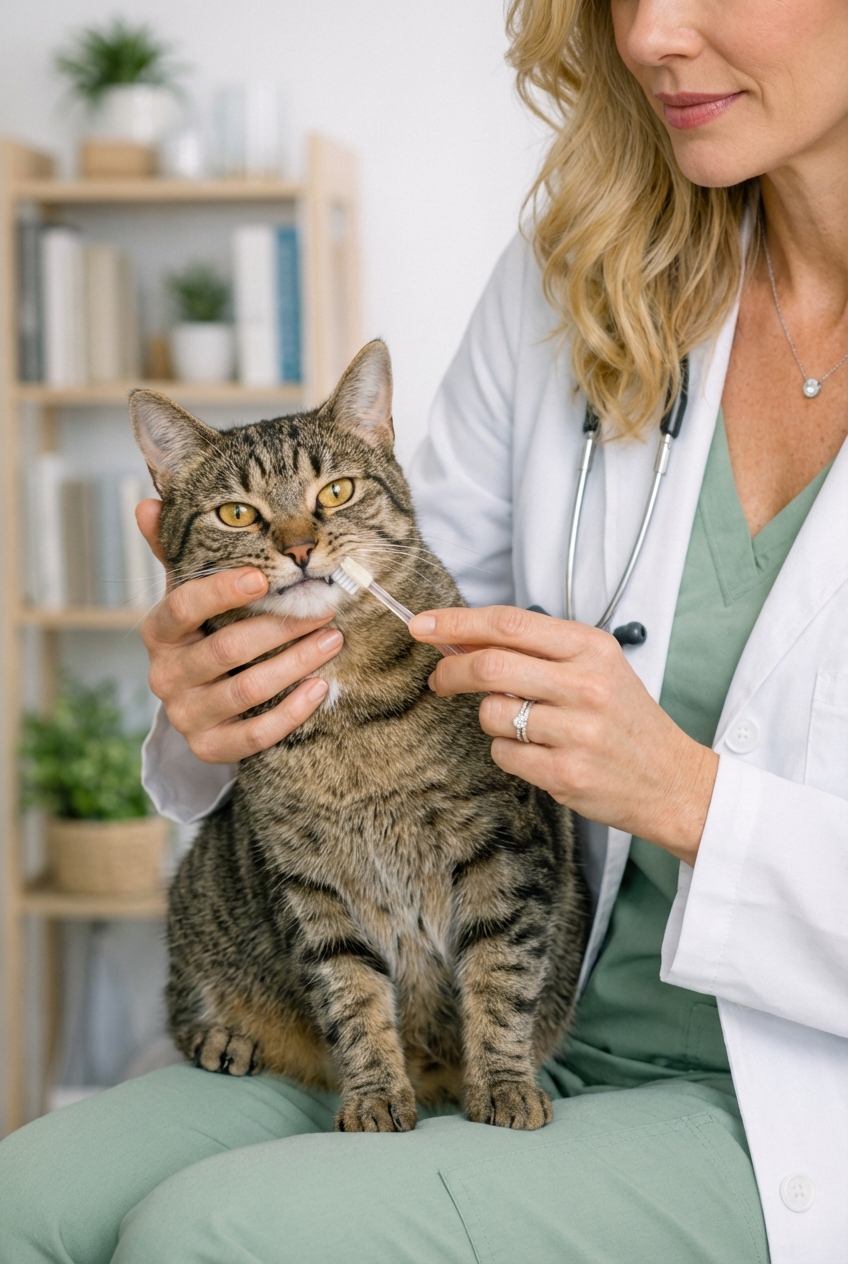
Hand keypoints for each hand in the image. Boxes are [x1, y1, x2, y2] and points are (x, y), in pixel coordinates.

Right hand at [136, 499, 343, 762]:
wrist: (203, 707)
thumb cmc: (205, 635)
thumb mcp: (190, 596)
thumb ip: (175, 552)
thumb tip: (147, 502)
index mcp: (158, 632)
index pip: (183, 606)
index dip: (221, 591)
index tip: (264, 574)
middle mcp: (164, 676)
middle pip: (226, 649)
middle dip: (281, 626)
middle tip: (325, 605)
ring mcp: (186, 715)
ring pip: (246, 689)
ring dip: (296, 663)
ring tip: (333, 640)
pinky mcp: (210, 748)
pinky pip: (256, 734)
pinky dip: (292, 711)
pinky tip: (322, 688)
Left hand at [408, 606, 717, 864]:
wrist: (673, 781)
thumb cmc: (626, 722)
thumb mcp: (596, 669)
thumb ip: (536, 651)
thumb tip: (462, 640)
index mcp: (592, 648)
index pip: (509, 624)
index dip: (457, 622)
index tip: (424, 625)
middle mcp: (586, 685)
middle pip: (490, 664)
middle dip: (451, 671)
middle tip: (439, 679)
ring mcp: (577, 731)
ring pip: (492, 713)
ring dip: (490, 719)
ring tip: (521, 725)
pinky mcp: (567, 772)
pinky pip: (504, 754)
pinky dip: (508, 752)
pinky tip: (539, 753)